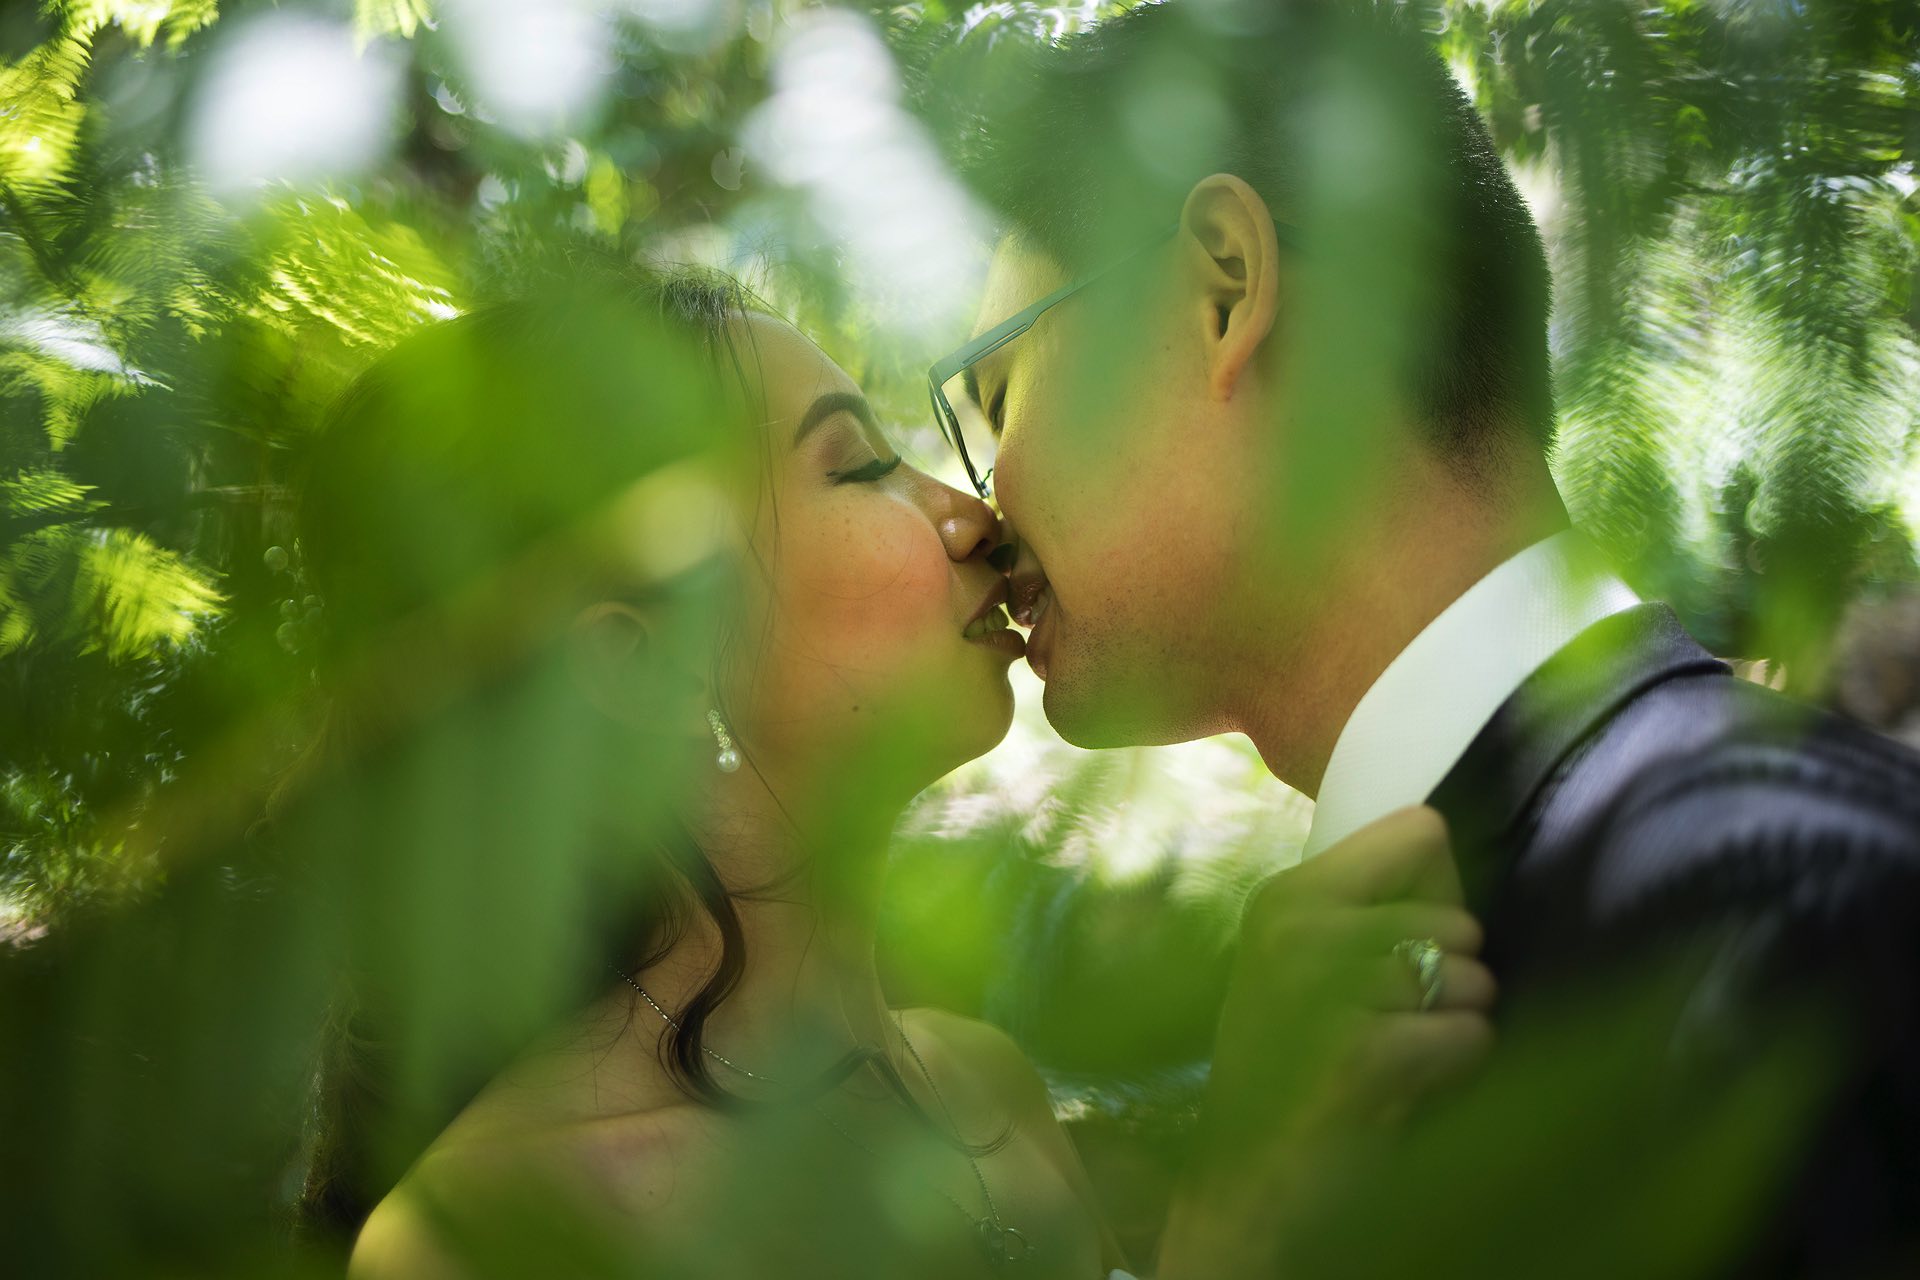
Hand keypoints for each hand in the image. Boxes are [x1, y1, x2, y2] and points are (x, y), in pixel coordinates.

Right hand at [1157, 806, 1495, 1279]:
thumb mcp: (1317, 966)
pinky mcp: (1360, 1053)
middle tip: (1400, 1021)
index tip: (1400, 945)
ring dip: (1460, 1024)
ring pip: (1470, 978)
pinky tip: (1411, 1086)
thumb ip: (1380, 904)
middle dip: (1456, 975)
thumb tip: (1444, 841)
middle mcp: (1298, 927)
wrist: (1253, 1179)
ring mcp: (1322, 988)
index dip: (1437, 893)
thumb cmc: (1300, 1065)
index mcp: (1289, 896)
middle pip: (1457, 917)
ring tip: (1406, 1054)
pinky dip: (1457, 1066)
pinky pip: (1468, 1036)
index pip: (1421, 832)